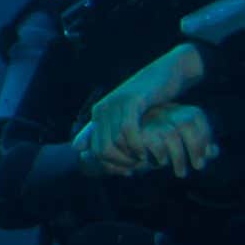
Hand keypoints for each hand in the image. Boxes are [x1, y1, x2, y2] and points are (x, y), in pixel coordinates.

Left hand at [79, 43, 207, 169]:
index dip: (111, 165)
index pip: (95, 149)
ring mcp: (115, 104)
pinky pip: (127, 130)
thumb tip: (76, 148)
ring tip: (143, 161)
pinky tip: (145, 152)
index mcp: (99, 113)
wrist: (168, 73)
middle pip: (102, 149)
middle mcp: (102, 108)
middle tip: (137, 168)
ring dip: (130, 157)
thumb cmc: (151, 99)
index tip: (127, 172)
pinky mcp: (130, 101)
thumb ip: (108, 132)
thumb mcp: (128, 116)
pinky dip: (136, 146)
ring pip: (114, 142)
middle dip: (120, 164)